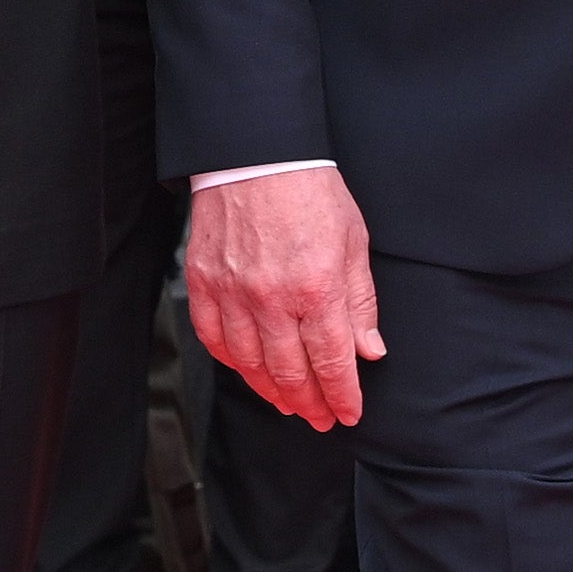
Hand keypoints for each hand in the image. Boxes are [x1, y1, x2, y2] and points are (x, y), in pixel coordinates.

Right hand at [187, 164, 381, 433]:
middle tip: (319, 418)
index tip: (347, 413)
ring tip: (288, 403)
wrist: (256, 154)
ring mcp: (233, 293)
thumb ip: (360, 302)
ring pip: (250, 365)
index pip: (331, 363)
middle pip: (290, 373)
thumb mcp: (354, 243)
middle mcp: (272, 298)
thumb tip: (369, 350)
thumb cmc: (310, 191)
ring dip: (271, 391)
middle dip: (310, 404)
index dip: (342, 396)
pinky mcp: (204, 283)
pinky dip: (232, 362)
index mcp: (317, 288)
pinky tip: (248, 370)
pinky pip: (214, 339)